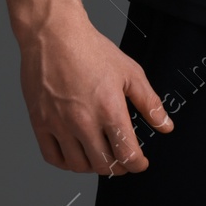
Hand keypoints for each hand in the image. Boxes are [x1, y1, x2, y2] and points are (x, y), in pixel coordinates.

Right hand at [19, 13, 173, 175]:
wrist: (55, 37)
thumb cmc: (92, 50)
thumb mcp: (131, 73)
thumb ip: (149, 103)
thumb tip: (166, 126)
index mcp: (109, 109)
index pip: (127, 154)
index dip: (137, 164)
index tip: (140, 163)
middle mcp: (83, 121)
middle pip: (103, 164)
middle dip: (118, 167)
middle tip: (123, 161)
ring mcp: (59, 124)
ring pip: (78, 165)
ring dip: (93, 167)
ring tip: (102, 157)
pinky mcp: (40, 123)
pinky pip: (53, 157)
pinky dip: (66, 163)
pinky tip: (76, 155)